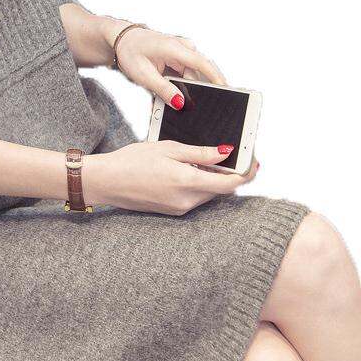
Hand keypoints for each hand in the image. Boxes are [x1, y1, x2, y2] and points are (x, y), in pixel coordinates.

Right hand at [83, 140, 257, 215]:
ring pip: (209, 194)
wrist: (106, 181)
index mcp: (187, 183)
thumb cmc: (132, 161)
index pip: (230, 184)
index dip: (247, 173)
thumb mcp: (168, 149)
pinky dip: (199, 184)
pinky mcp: (172, 210)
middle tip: (235, 153)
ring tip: (207, 158)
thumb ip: (199, 153)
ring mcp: (179, 209)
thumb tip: (226, 152)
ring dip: (214, 179)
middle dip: (231, 174)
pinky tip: (189, 169)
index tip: (254, 160)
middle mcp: (186, 202)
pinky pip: (195, 198)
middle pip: (221, 190)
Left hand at [112, 25, 226, 108]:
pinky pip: (187, 73)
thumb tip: (180, 103)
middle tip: (198, 106)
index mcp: (175, 48)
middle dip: (200, 90)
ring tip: (176, 98)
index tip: (227, 90)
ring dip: (188, 88)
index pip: (203, 63)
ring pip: (193, 74)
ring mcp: (182, 51)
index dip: (216, 78)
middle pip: (200, 72)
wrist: (122, 39)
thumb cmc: (130, 51)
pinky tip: (175, 91)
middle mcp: (182, 47)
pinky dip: (182, 83)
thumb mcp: (143, 75)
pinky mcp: (179, 56)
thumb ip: (163, 90)